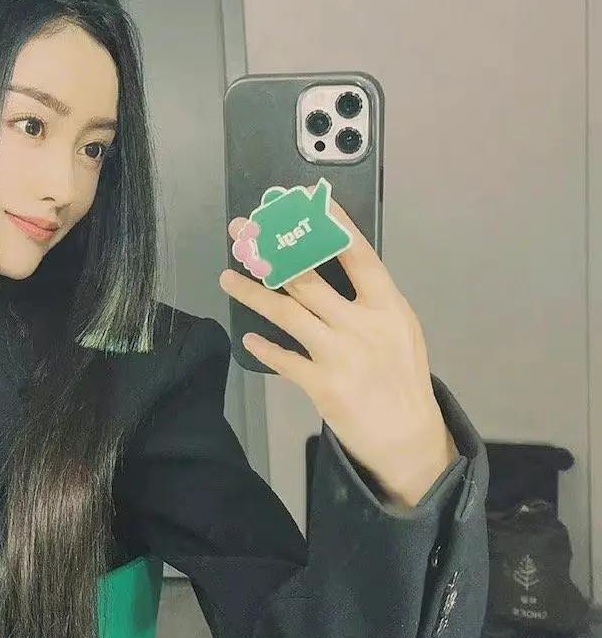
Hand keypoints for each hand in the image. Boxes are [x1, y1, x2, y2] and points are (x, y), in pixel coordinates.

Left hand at [218, 192, 455, 506]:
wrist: (408, 436)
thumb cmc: (401, 376)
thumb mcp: (400, 329)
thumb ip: (370, 300)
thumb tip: (328, 264)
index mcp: (388, 306)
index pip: (357, 255)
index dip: (330, 226)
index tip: (303, 201)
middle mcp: (363, 325)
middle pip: (308, 278)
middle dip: (271, 250)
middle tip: (242, 231)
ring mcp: (342, 355)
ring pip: (287, 312)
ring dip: (252, 292)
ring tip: (228, 277)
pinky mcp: (323, 385)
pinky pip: (284, 359)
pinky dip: (264, 346)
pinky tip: (247, 337)